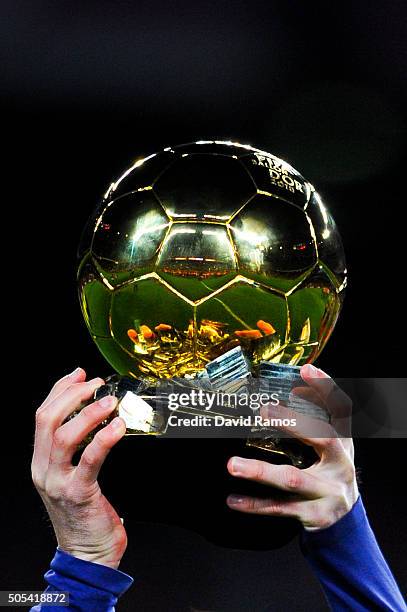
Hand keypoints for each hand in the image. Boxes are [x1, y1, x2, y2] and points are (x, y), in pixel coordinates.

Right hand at [31, 367, 126, 567]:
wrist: (87, 554)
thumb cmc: (85, 511)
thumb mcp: (72, 473)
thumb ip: (77, 445)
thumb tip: (93, 410)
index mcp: (41, 460)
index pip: (42, 415)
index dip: (60, 390)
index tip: (80, 374)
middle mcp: (43, 468)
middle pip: (47, 420)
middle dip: (72, 395)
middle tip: (97, 384)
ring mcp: (57, 482)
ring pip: (64, 436)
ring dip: (88, 413)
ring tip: (110, 401)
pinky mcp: (78, 494)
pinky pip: (89, 459)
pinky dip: (105, 439)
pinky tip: (119, 427)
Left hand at [226, 364, 358, 530]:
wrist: (346, 522)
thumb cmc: (330, 473)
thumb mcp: (330, 447)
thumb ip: (313, 422)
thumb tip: (287, 392)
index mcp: (344, 443)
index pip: (341, 410)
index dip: (326, 388)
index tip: (306, 369)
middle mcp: (340, 465)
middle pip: (323, 440)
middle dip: (294, 424)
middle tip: (264, 411)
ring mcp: (328, 492)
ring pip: (293, 479)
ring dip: (260, 471)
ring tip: (233, 464)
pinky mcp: (313, 515)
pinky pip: (279, 508)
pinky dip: (255, 504)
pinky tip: (233, 499)